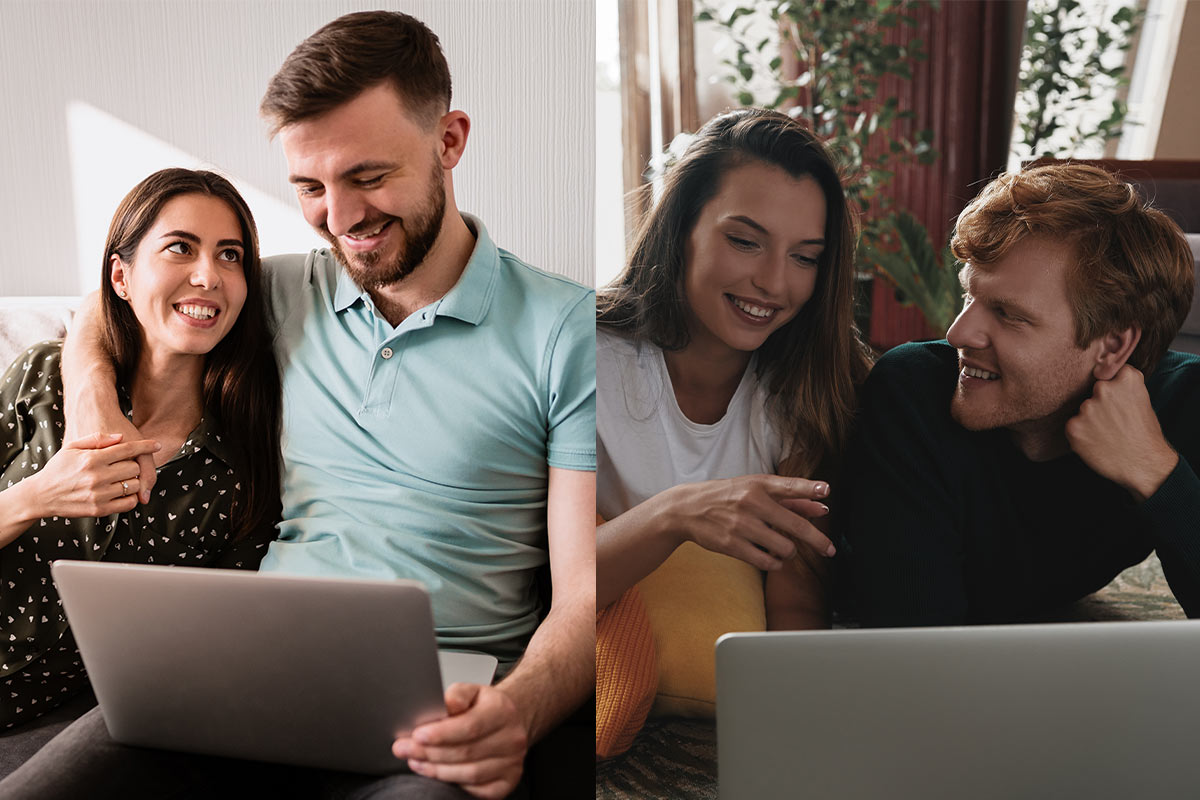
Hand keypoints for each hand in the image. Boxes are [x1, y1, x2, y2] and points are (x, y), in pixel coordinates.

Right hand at [25, 432, 159, 517]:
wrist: (41, 494)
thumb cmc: (58, 469)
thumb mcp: (72, 447)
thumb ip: (97, 440)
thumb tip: (120, 437)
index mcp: (91, 459)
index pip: (127, 449)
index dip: (145, 445)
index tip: (156, 445)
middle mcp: (96, 477)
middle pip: (134, 467)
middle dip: (133, 464)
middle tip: (125, 465)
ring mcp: (98, 494)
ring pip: (134, 485)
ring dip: (133, 481)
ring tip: (122, 479)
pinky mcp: (99, 509)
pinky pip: (128, 503)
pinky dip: (131, 497)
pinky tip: (122, 491)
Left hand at [393, 683, 527, 798]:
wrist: (509, 720)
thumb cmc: (485, 707)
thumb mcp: (471, 691)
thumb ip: (456, 696)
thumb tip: (444, 704)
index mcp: (502, 711)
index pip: (470, 726)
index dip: (441, 734)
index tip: (417, 735)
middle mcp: (511, 738)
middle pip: (466, 752)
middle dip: (430, 752)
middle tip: (404, 749)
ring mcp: (512, 763)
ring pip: (469, 774)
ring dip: (437, 770)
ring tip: (415, 761)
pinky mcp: (507, 782)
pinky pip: (477, 790)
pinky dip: (454, 784)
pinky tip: (437, 774)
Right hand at [663, 474, 833, 570]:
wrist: (687, 509)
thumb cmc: (727, 497)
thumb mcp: (755, 489)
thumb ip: (790, 498)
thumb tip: (822, 507)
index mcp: (758, 485)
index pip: (788, 486)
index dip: (808, 488)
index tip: (826, 490)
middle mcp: (751, 503)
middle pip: (795, 526)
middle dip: (817, 541)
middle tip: (829, 550)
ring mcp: (742, 525)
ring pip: (784, 548)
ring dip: (789, 552)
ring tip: (784, 549)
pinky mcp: (732, 545)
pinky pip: (767, 562)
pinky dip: (776, 563)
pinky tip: (773, 558)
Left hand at [1065, 365, 1177, 501]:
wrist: (1144, 465)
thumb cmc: (1145, 434)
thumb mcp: (1142, 399)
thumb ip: (1123, 386)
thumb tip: (1103, 377)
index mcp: (1126, 378)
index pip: (1108, 371)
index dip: (1111, 385)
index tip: (1116, 398)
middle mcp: (1103, 388)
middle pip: (1093, 391)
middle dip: (1099, 404)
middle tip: (1113, 422)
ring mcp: (1087, 407)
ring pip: (1083, 409)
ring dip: (1090, 420)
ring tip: (1107, 435)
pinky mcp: (1073, 426)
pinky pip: (1073, 426)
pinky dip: (1081, 434)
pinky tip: (1097, 442)